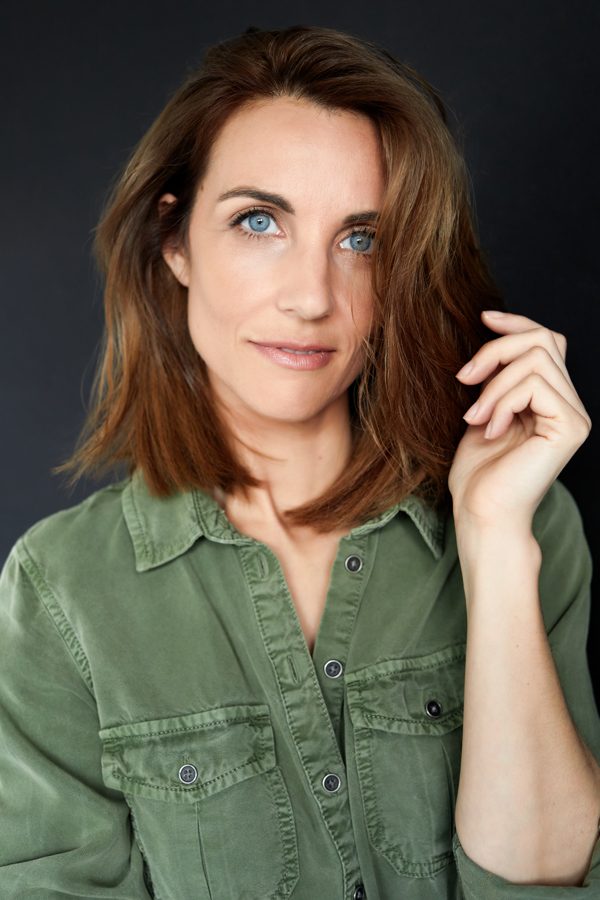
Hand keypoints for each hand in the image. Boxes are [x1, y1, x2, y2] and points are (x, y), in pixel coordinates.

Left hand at [448, 310, 590, 531]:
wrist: (481, 513)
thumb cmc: (477, 473)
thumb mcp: (482, 411)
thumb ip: (496, 378)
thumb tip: (491, 329)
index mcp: (551, 400)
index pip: (546, 341)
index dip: (516, 323)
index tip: (482, 318)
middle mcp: (569, 405)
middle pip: (542, 340)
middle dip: (495, 350)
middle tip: (463, 378)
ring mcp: (574, 416)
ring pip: (535, 359)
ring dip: (493, 385)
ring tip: (474, 417)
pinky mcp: (570, 427)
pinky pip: (534, 384)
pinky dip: (502, 401)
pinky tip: (489, 428)